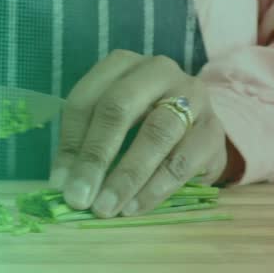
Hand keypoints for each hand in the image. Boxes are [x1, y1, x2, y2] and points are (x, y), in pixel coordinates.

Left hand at [50, 50, 235, 217]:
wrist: (198, 133)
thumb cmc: (143, 128)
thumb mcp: (111, 129)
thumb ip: (85, 148)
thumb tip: (62, 186)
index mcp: (121, 65)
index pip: (85, 100)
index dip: (70, 144)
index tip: (60, 185)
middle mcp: (157, 71)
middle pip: (119, 107)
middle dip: (96, 156)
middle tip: (80, 197)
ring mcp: (191, 96)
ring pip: (156, 132)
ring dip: (127, 175)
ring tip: (107, 207)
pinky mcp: (214, 129)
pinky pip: (185, 158)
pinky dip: (157, 186)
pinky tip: (136, 205)